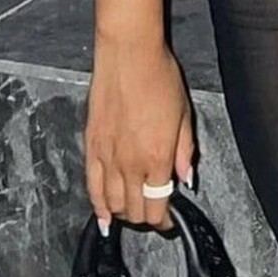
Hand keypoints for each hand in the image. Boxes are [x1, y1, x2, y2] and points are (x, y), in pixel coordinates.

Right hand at [83, 38, 194, 234]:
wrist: (129, 55)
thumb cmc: (158, 76)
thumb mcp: (184, 113)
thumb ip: (184, 150)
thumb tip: (186, 176)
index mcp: (158, 157)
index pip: (159, 205)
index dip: (164, 220)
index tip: (168, 221)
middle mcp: (131, 163)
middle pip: (135, 210)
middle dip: (146, 219)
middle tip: (152, 215)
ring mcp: (108, 157)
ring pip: (113, 204)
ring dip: (124, 214)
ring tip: (132, 214)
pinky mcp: (91, 147)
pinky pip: (92, 187)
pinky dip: (97, 206)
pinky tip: (102, 215)